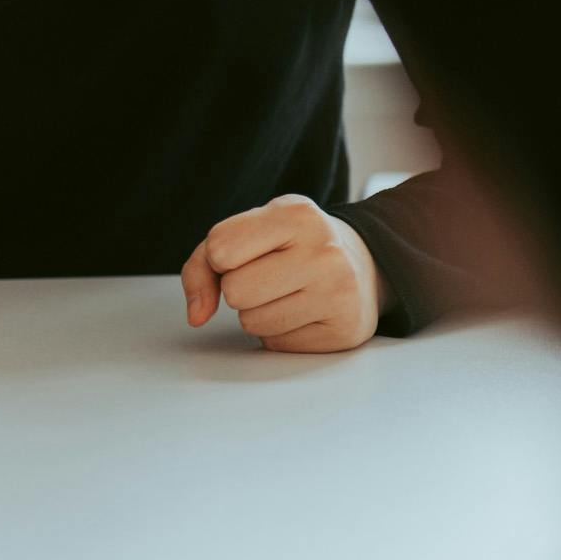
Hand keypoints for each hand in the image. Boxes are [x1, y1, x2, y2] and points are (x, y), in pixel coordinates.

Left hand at [179, 195, 387, 352]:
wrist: (364, 264)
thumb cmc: (292, 246)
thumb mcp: (250, 231)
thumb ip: (203, 264)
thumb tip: (196, 315)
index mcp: (296, 214)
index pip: (219, 248)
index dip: (219, 258)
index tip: (243, 253)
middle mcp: (324, 251)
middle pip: (235, 290)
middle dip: (239, 288)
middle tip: (268, 275)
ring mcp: (339, 293)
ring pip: (251, 322)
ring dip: (257, 313)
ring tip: (287, 293)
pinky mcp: (344, 332)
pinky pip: (275, 344)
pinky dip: (280, 332)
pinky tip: (304, 312)